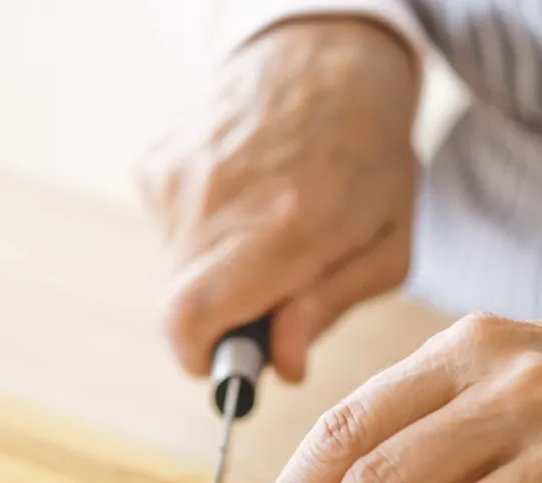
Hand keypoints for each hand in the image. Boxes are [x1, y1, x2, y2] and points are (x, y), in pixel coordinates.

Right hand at [137, 17, 417, 380]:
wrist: (324, 58)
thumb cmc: (370, 158)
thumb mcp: (385, 247)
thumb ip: (328, 310)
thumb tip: (283, 366)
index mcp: (282, 229)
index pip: (189, 320)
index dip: (201, 358)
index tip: (228, 362)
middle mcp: (216, 203)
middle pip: (179, 308)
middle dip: (221, 321)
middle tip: (268, 293)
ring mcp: (178, 180)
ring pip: (176, 274)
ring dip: (215, 277)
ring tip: (262, 237)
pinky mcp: (156, 166)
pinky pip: (169, 235)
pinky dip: (201, 240)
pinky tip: (240, 206)